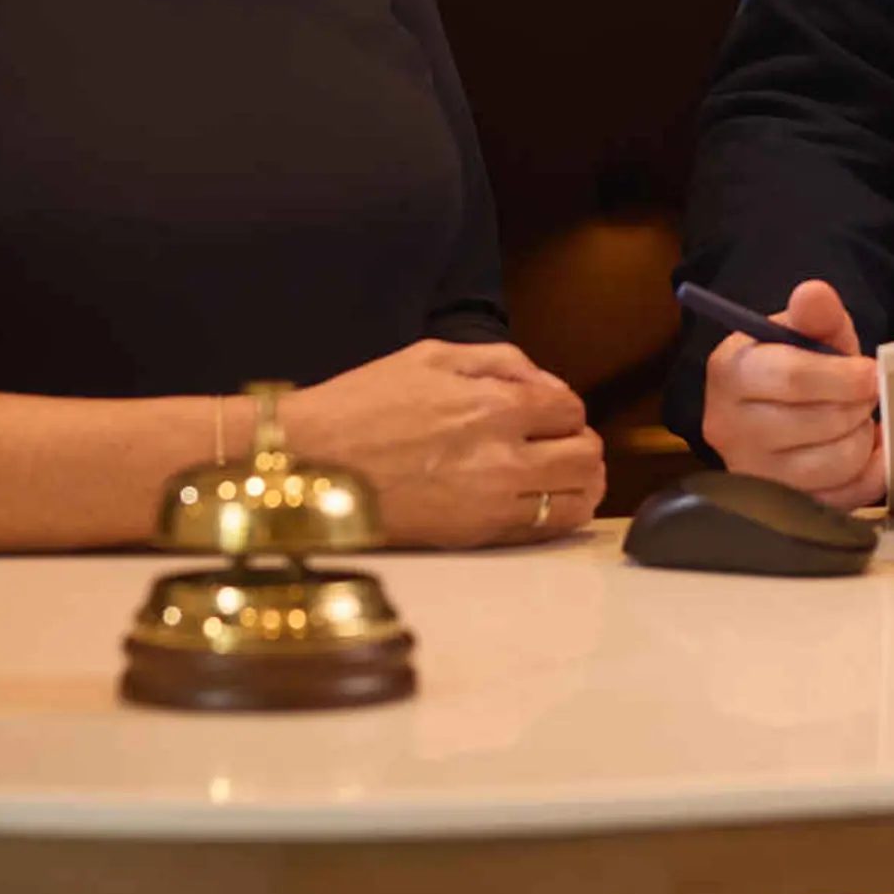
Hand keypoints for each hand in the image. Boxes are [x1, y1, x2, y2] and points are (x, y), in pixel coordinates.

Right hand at [277, 339, 602, 546]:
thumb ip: (500, 362)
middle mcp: (502, 456)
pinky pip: (544, 532)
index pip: (570, 409)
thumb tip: (546, 384)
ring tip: (561, 476)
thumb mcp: (431, 356)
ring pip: (576, 499)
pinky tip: (543, 503)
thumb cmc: (361, 406)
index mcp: (494, 404)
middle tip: (560, 444)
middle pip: (585, 456)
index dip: (564, 408)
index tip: (547, 413)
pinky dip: (557, 516)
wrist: (308, 463)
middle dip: (580, 445)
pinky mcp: (475, 537)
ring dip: (580, 483)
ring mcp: (491, 503)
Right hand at [700, 280, 883, 508]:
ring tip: (855, 418)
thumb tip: (814, 294)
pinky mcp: (782, 505)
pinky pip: (846, 496)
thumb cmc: (793, 363)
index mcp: (729, 373)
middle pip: (818, 422)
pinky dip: (869, 470)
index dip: (843, 375)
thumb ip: (813, 311)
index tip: (870, 371)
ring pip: (835, 462)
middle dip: (857, 404)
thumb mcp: (803, 329)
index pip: (792, 377)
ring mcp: (753, 473)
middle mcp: (728, 428)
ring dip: (861, 435)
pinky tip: (864, 448)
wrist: (776, 405)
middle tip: (864, 392)